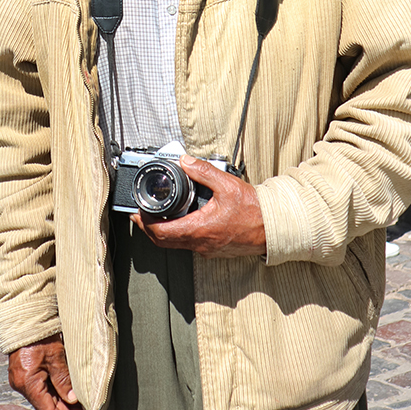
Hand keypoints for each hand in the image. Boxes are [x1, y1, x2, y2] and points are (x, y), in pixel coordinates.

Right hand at [8, 335, 86, 409]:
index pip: (46, 409)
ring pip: (45, 396)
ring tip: (79, 408)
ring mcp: (23, 378)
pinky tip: (67, 395)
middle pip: (46, 404)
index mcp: (28, 382)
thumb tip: (73, 399)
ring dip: (61, 403)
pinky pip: (42, 388)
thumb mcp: (55, 356)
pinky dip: (55, 393)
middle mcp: (23, 384)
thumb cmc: (40, 335)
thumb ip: (63, 379)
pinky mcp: (26, 372)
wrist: (26, 317)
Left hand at [132, 154, 266, 257]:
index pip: (161, 232)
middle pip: (164, 242)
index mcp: (199, 229)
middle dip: (148, 229)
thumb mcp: (226, 184)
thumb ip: (203, 171)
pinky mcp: (214, 249)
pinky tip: (181, 221)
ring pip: (176, 245)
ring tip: (156, 217)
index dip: (145, 223)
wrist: (273, 227)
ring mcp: (207, 248)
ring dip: (163, 232)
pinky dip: (178, 234)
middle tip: (140, 216)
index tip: (137, 212)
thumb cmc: (254, 210)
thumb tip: (185, 161)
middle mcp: (200, 243)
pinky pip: (189, 244)